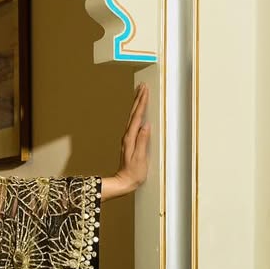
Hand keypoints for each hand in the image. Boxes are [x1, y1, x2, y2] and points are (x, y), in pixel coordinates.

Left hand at [102, 82, 150, 199]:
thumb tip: (145, 125)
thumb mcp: (140, 158)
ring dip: (136, 104)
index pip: (137, 116)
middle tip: (142, 86)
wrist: (124, 182)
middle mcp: (127, 136)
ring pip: (133, 116)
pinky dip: (136, 113)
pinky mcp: (130, 141)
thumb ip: (142, 141)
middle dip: (138, 98)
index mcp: (130, 138)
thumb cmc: (133, 173)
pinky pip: (133, 123)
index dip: (142, 102)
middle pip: (133, 113)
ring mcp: (128, 138)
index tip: (145, 90)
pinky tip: (139, 112)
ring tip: (140, 93)